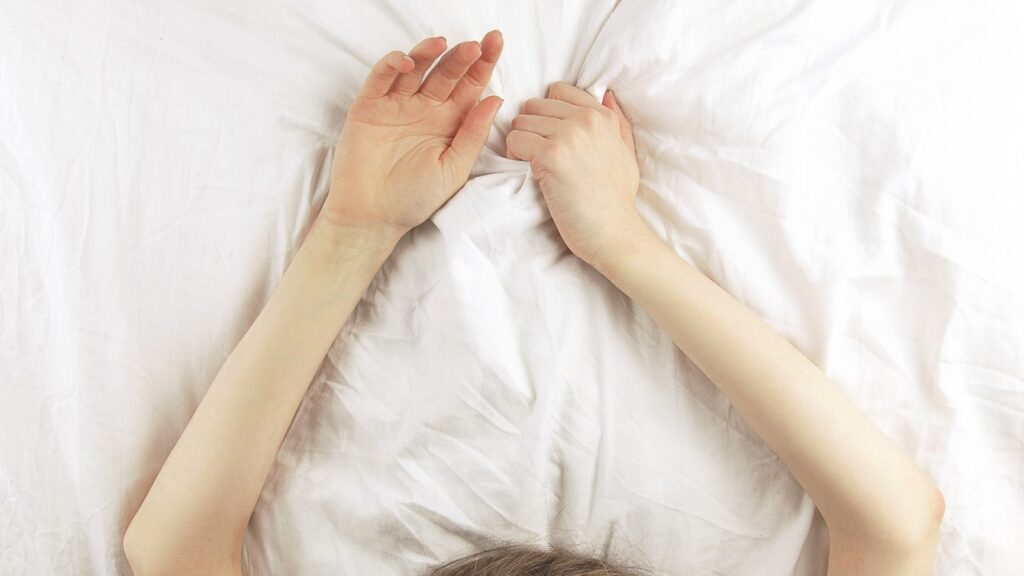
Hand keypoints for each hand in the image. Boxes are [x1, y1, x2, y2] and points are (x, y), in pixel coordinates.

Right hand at [324, 32, 503, 240]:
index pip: (470, 87)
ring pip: (416, 69)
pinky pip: (381, 78)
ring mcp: (396, 105)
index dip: (483, 65)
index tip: (496, 43)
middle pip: (447, 73)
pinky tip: (408, 63)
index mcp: (448, 123)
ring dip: (429, 53)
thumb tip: (495, 99)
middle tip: (477, 44)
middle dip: (463, 56)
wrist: (372, 217)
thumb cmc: (414, 198)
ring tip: (443, 44)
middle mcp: (424, 109)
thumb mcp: (453, 169)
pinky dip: (393, 65)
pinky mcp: (369, 106)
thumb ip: (473, 134)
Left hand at [505, 82, 642, 268]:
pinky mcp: (551, 155)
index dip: (547, 114)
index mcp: (603, 116)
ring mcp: (568, 135)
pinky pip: (514, 141)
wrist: (615, 233)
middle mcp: (586, 119)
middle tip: (539, 155)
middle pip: (534, 106)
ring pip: (520, 122)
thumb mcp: (626, 152)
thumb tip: (607, 94)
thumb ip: (617, 122)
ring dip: (521, 144)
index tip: (551, 137)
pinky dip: (514, 158)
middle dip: (531, 129)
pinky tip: (531, 174)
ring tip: (535, 167)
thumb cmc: (618, 200)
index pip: (558, 90)